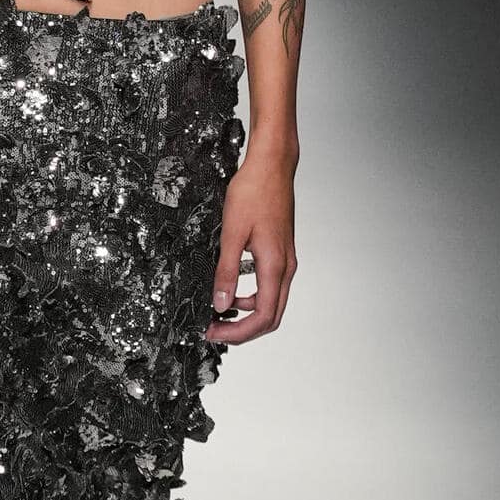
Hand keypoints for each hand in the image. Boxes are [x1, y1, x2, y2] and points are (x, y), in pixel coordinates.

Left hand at [206, 154, 295, 343]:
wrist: (271, 165)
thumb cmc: (254, 192)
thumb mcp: (232, 233)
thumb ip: (226, 272)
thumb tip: (220, 304)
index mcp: (274, 265)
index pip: (262, 316)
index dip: (238, 333)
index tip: (214, 333)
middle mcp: (285, 267)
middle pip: (271, 316)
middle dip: (243, 330)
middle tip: (215, 330)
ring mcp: (285, 260)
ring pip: (272, 302)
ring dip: (247, 314)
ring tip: (219, 313)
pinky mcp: (280, 252)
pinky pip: (270, 286)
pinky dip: (252, 297)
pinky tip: (231, 290)